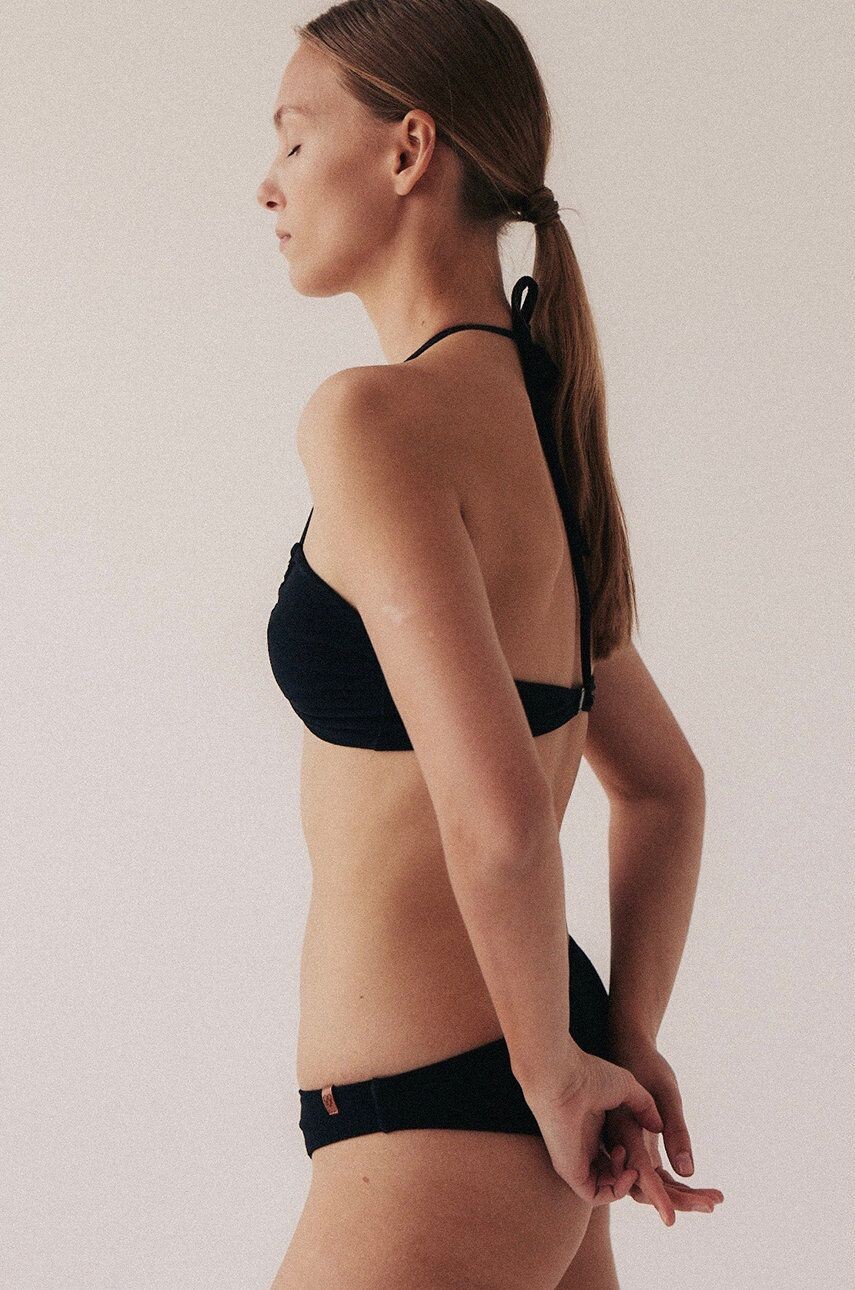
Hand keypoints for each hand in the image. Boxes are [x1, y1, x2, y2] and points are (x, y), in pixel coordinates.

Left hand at [520, 1038, 664, 1207]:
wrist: (563, 1077)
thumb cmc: (589, 1075)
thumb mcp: (626, 1089)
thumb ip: (645, 1107)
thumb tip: (659, 1126)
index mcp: (595, 1128)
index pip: (620, 1155)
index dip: (642, 1160)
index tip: (659, 1160)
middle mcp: (585, 1147)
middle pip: (616, 1174)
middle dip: (640, 1180)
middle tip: (658, 1178)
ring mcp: (577, 1161)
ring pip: (608, 1186)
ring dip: (628, 1182)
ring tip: (634, 1167)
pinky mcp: (570, 1172)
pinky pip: (595, 1195)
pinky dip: (616, 1190)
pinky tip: (627, 1172)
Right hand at [601, 1035, 724, 1224]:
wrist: (629, 1046)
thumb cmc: (648, 1065)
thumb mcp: (667, 1093)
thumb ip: (675, 1131)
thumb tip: (687, 1172)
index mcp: (624, 1129)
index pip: (641, 1171)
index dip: (658, 1197)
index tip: (673, 1220)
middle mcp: (620, 1143)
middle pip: (646, 1184)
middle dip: (680, 1198)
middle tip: (713, 1202)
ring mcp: (628, 1146)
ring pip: (651, 1182)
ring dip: (681, 1194)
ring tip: (715, 1199)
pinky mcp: (638, 1145)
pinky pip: (654, 1172)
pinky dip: (676, 1182)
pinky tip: (700, 1186)